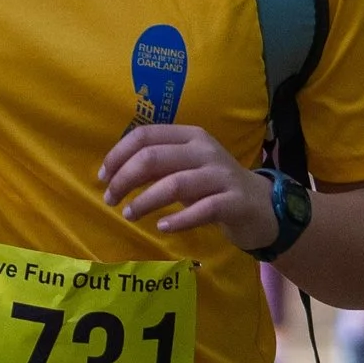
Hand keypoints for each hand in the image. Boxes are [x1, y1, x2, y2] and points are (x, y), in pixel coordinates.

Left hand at [98, 125, 275, 248]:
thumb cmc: (212, 186)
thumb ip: (155, 166)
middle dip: (124, 179)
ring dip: (145, 201)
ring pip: (174, 183)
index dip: (118, 155)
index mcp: (190, 135)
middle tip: (111, 200)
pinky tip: (162, 227)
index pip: (145, 135)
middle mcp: (205, 150)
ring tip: (129, 214)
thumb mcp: (183, 168)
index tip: (103, 177)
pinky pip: (202, 209)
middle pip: (154, 158)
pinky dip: (178, 219)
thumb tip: (114, 172)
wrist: (260, 206)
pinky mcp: (234, 202)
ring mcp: (222, 175)